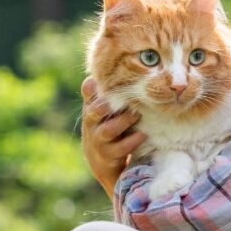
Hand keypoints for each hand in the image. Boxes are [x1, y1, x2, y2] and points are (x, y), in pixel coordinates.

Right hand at [81, 77, 147, 196]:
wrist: (100, 162)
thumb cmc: (108, 127)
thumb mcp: (105, 109)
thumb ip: (111, 91)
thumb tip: (131, 67)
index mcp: (91, 106)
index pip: (88, 90)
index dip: (95, 84)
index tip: (107, 78)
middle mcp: (91, 122)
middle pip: (94, 110)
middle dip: (108, 104)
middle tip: (125, 98)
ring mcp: (98, 140)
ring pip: (107, 130)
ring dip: (123, 122)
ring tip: (137, 115)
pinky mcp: (108, 156)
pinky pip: (120, 148)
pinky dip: (132, 141)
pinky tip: (143, 135)